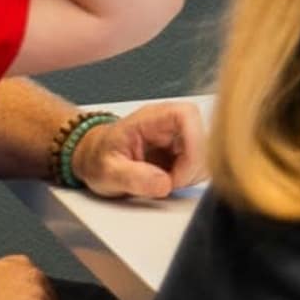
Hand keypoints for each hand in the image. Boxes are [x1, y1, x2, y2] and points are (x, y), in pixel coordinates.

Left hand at [71, 99, 197, 206]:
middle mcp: (169, 123)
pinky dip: (188, 179)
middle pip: (202, 137)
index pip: (187, 116)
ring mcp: (178, 136)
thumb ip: (132, 177)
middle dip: (190, 168)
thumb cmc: (98, 157)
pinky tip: (168, 182)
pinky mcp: (183, 151)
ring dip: (189, 175)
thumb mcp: (106, 171)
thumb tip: (163, 183)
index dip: (191, 145)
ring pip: (205, 154)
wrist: (94, 158)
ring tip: (163, 183)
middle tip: (167, 184)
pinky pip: (199, 165)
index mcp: (152, 118)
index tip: (177, 174)